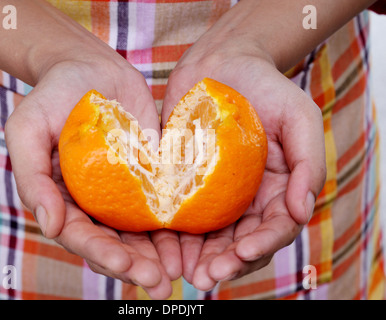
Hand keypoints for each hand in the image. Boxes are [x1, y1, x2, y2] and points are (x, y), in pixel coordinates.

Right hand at [5, 47, 179, 298]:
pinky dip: (175, 223)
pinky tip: (191, 239)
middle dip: (135, 265)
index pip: (81, 236)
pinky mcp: (149, 174)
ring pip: (140, 232)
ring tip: (179, 272)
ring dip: (159, 255)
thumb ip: (33, 178)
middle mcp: (94, 202)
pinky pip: (162, 202)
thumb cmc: (51, 96)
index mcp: (62, 199)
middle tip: (160, 282)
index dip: (102, 253)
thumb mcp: (27, 131)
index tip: (125, 265)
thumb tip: (49, 226)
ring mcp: (124, 190)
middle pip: (114, 242)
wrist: (89, 67)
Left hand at [162, 26, 325, 289]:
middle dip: (227, 262)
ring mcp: (216, 194)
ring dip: (200, 258)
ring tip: (185, 272)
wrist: (221, 64)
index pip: (276, 228)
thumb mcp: (300, 118)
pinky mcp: (186, 183)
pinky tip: (165, 249)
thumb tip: (303, 212)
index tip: (242, 252)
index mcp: (279, 189)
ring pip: (212, 237)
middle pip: (241, 241)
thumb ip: (309, 164)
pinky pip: (182, 214)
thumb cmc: (265, 87)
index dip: (263, 244)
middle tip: (206, 276)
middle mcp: (248, 199)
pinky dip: (176, 235)